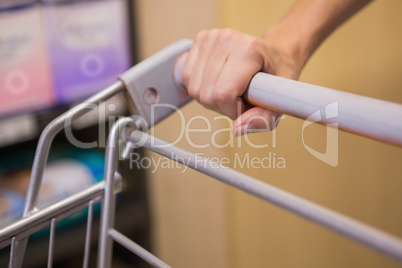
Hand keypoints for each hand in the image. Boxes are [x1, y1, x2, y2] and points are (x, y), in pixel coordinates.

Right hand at [180, 28, 300, 135]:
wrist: (276, 52)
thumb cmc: (278, 76)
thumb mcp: (280, 102)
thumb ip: (263, 120)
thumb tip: (236, 129)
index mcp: (249, 50)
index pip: (223, 94)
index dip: (231, 110)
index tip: (246, 106)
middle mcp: (227, 38)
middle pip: (205, 93)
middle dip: (221, 106)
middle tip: (239, 98)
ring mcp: (211, 36)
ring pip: (194, 87)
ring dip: (210, 97)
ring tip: (230, 90)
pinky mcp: (200, 38)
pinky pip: (187, 76)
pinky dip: (200, 86)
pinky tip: (217, 81)